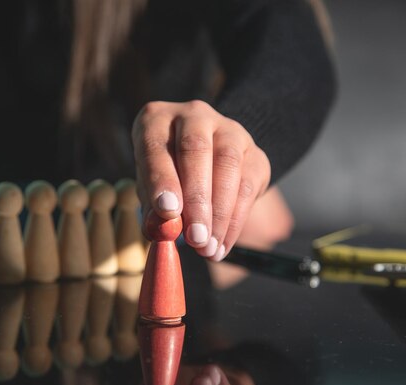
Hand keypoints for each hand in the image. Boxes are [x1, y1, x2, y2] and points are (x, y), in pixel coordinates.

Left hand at [132, 100, 270, 260]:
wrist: (208, 161)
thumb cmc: (168, 175)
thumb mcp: (151, 189)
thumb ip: (152, 208)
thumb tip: (160, 231)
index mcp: (156, 120)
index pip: (155, 145)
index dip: (161, 179)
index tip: (167, 211)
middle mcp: (193, 116)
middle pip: (195, 150)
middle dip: (196, 199)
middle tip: (194, 238)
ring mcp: (228, 129)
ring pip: (227, 165)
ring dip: (219, 213)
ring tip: (207, 248)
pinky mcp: (254, 152)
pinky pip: (248, 185)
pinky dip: (235, 220)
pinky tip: (222, 244)